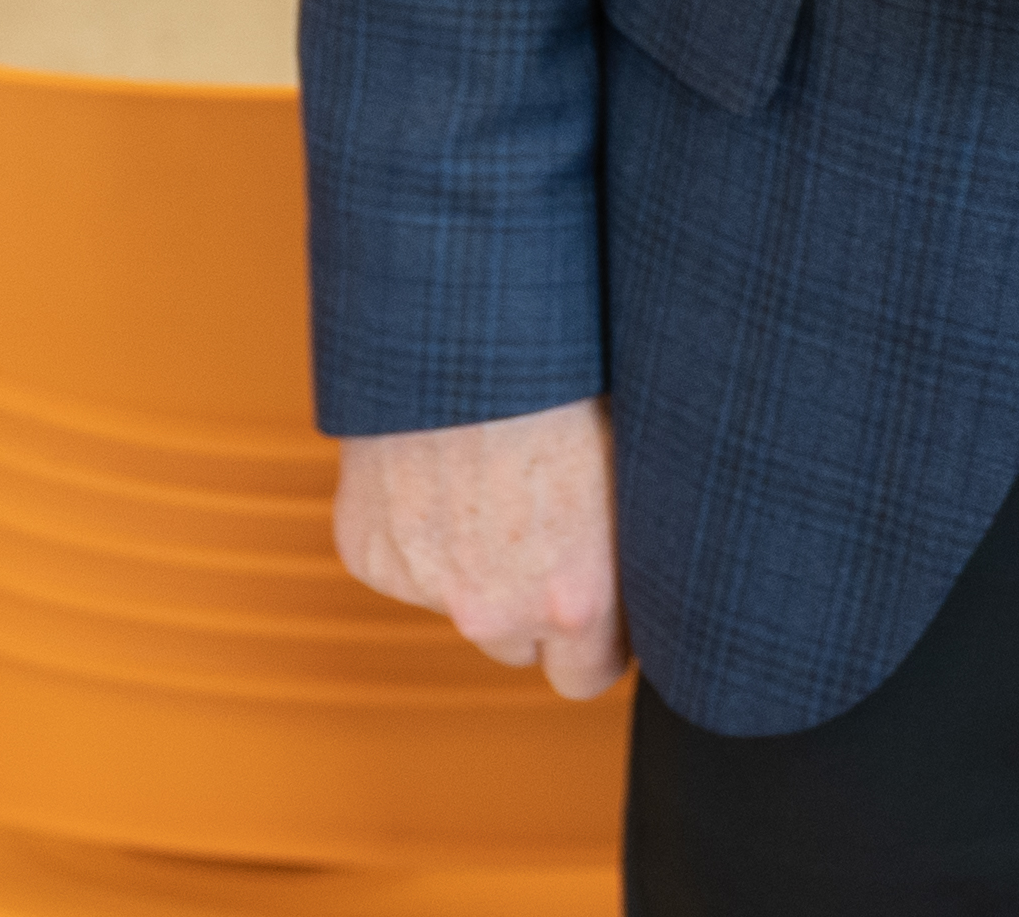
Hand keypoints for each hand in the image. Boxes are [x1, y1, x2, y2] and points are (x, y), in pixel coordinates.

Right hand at [334, 398, 629, 697]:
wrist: (468, 338)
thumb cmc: (567, 387)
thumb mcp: (627, 478)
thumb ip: (624, 552)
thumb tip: (648, 576)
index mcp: (573, 600)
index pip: (585, 679)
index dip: (594, 641)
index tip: (598, 606)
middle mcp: (492, 609)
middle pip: (516, 648)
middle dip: (530, 607)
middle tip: (544, 534)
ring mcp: (424, 586)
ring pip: (458, 601)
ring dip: (473, 566)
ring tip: (492, 484)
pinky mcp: (370, 556)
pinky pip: (407, 563)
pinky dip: (420, 533)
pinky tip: (441, 472)